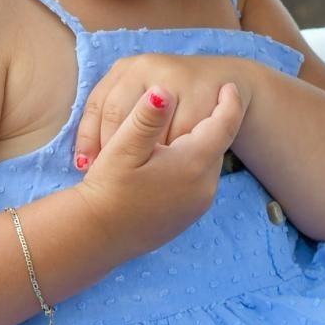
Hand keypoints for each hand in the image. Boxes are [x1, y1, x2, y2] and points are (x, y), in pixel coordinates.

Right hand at [73, 84, 243, 253]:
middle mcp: (204, 187)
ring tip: (175, 131)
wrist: (95, 238)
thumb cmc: (107, 190)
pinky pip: (197, 181)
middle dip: (207, 122)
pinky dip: (188, 164)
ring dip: (195, 145)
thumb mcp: (122, 149)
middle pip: (215, 144)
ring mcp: (198, 205)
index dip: (229, 103)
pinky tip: (166, 160)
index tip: (229, 86)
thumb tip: (165, 89)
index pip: (224, 126)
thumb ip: (146, 118)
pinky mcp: (187, 216)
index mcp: (193, 164)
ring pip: (206, 162)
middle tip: (194, 104)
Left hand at [74, 54, 252, 170]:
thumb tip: (85, 163)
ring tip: (139, 175)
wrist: (227, 81)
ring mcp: (175, 78)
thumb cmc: (173, 98)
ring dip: (144, 156)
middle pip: (118, 115)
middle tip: (114, 175)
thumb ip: (113, 121)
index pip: (98, 106)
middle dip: (114, 150)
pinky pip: (180, 135)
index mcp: (127, 67)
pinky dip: (173, 154)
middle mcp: (148, 66)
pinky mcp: (201, 94)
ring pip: (148, 127)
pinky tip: (169, 166)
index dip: (89, 139)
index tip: (86, 167)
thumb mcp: (139, 97)